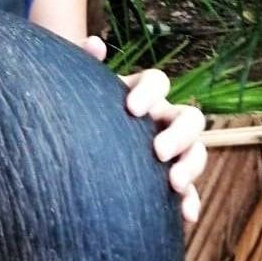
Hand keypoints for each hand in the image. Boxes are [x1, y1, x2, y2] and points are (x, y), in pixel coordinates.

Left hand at [79, 36, 206, 222]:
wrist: (66, 153)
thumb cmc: (72, 113)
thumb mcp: (74, 89)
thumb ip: (81, 64)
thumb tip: (95, 45)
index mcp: (139, 93)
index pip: (157, 81)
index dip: (149, 91)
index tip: (131, 108)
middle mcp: (160, 119)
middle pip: (188, 118)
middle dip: (179, 134)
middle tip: (158, 151)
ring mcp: (168, 150)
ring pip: (196, 151)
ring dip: (191, 165)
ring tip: (172, 183)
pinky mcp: (166, 181)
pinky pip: (187, 190)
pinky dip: (190, 200)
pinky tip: (185, 216)